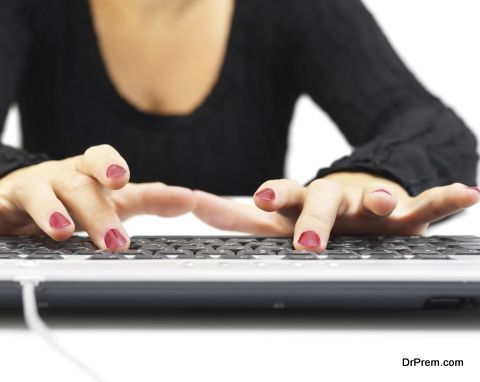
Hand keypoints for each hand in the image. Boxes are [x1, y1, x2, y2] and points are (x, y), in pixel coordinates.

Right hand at [0, 144, 195, 249]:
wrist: (24, 196)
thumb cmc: (75, 200)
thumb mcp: (113, 199)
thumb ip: (149, 198)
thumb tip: (190, 198)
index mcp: (86, 173)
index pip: (100, 161)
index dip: (111, 166)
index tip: (123, 179)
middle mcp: (58, 177)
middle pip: (77, 186)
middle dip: (96, 212)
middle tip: (114, 241)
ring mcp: (27, 190)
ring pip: (37, 193)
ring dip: (49, 210)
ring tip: (61, 230)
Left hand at [192, 172, 479, 251]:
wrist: (362, 187)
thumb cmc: (316, 210)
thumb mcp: (281, 216)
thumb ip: (237, 217)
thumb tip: (194, 208)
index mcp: (301, 203)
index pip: (281, 197)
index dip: (268, 198)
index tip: (253, 201)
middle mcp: (334, 198)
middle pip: (323, 201)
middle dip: (317, 219)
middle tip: (310, 241)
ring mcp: (369, 201)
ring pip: (376, 198)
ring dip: (381, 199)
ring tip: (384, 205)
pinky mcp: (405, 207)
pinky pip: (428, 201)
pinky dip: (446, 197)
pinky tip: (468, 194)